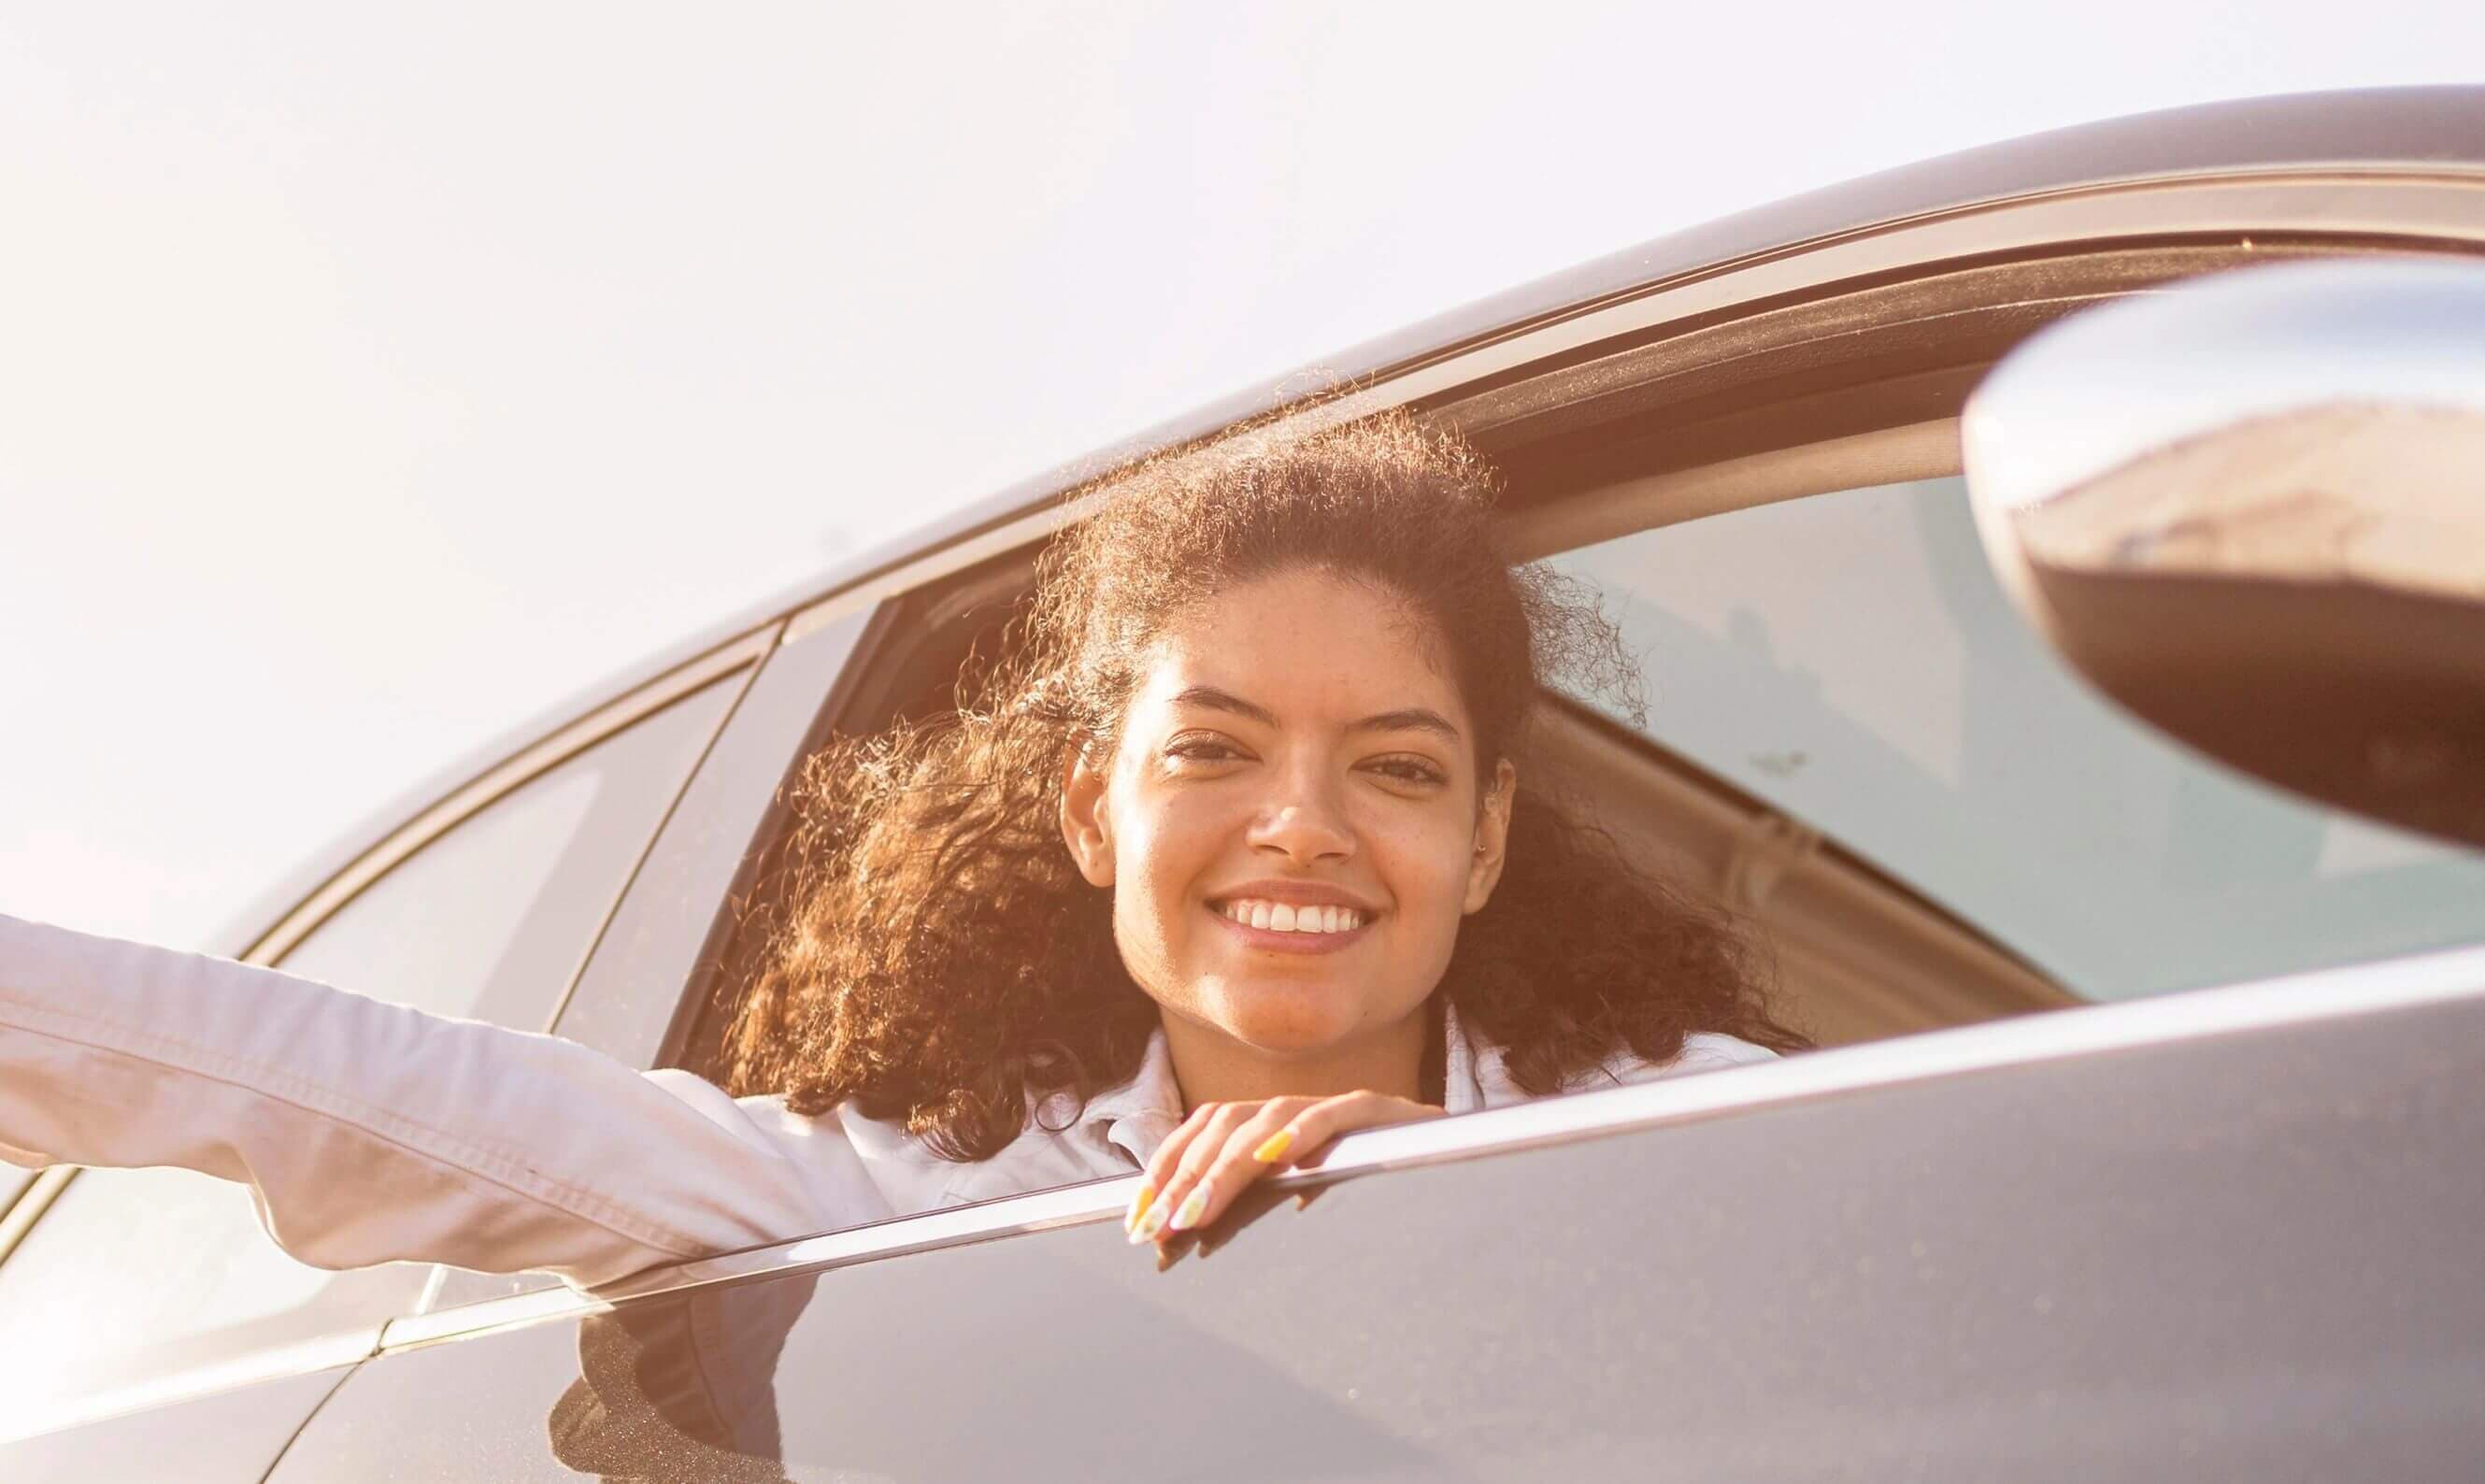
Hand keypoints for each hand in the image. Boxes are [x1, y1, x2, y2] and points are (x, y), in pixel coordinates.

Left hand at [1123, 1090, 1443, 1244]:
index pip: (1203, 1130)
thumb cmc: (1370, 1187)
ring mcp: (1337, 1105)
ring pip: (1270, 1120)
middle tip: (1159, 1225)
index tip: (1136, 1216)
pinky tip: (1276, 1156)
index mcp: (1274, 1124)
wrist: (1455, 1168)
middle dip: (1184, 1175)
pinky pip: (1336, 1113)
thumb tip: (1189, 1234)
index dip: (1165, 1167)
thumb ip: (1255, 1206)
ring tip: (1196, 1209)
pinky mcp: (1380, 1112)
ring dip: (1226, 1166)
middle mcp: (1298, 1108)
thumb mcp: (1299, 1198)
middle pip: (1225, 1124)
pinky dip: (1303, 1131)